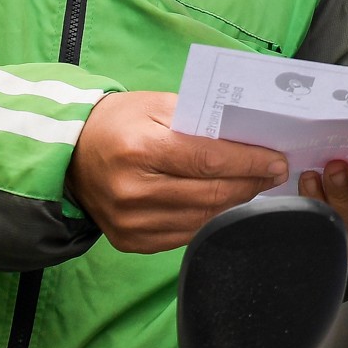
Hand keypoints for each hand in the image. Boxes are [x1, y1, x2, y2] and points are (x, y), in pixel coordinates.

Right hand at [68, 91, 287, 253]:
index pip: (209, 161)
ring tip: (256, 187)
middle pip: (210, 193)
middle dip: (250, 183)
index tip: (277, 160)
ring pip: (203, 219)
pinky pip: (185, 235)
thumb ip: (200, 121)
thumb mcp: (157, 106)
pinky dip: (211, 219)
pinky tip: (226, 204)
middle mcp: (134, 191)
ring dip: (236, 203)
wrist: (71, 154)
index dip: (249, 163)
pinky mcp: (131, 242)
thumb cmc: (120, 122)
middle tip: (275, 173)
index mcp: (141, 150)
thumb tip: (247, 140)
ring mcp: (131, 222)